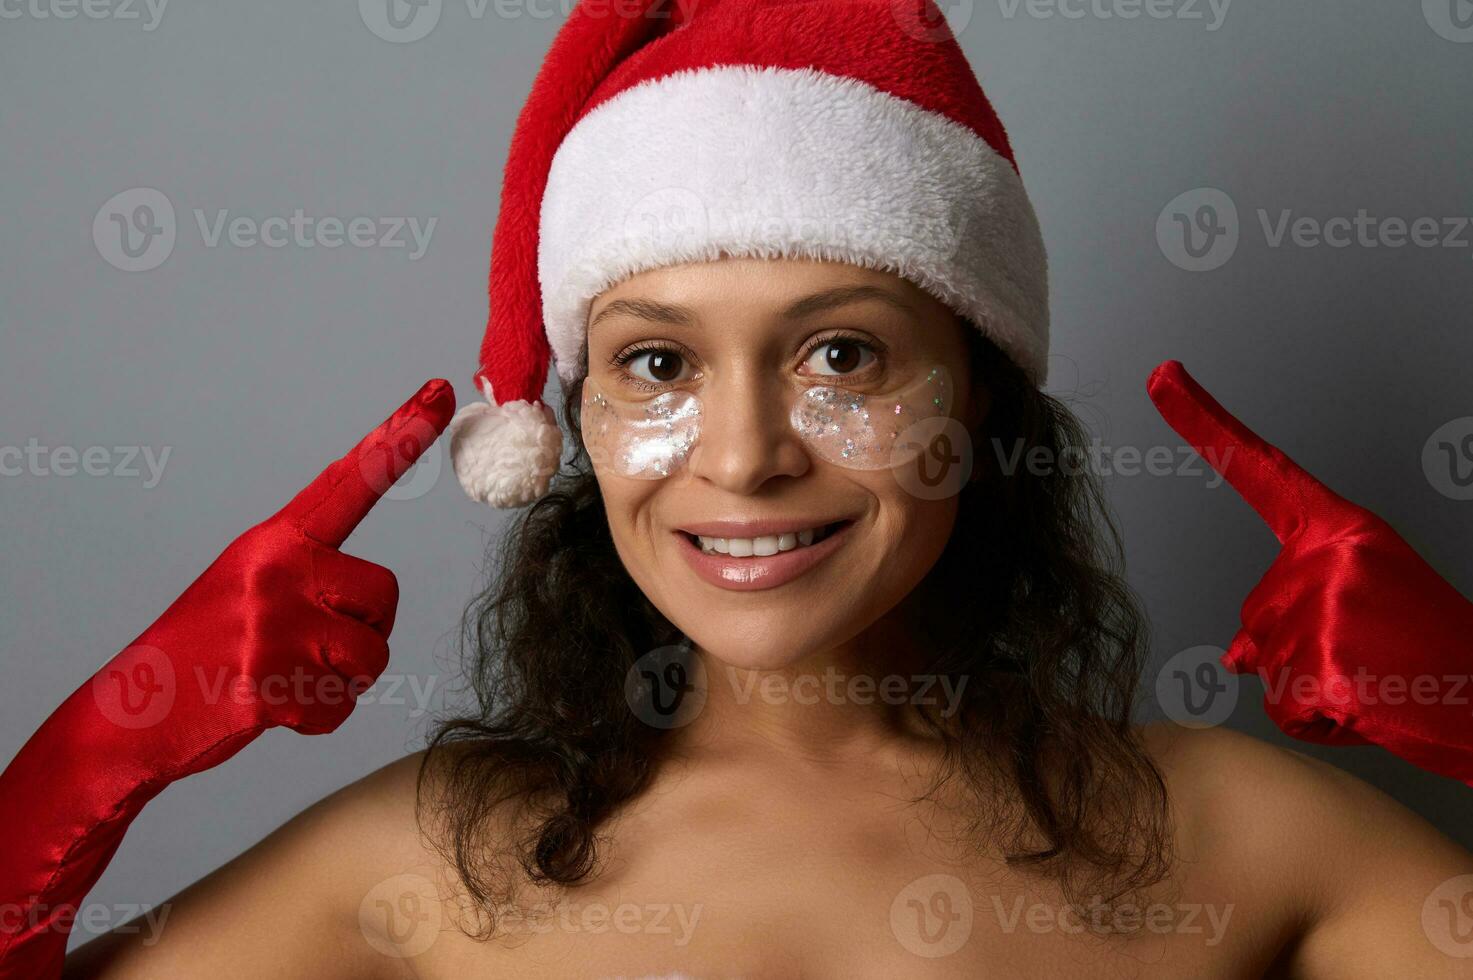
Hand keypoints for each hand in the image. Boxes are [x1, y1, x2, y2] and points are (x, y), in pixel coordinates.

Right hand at [0, 378, 455, 977]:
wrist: (132, 713)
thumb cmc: (204, 648)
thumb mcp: (247, 583)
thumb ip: (308, 570)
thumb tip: (376, 590)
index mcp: (272, 541)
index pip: (349, 480)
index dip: (399, 436)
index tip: (439, 391)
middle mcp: (275, 572)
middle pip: (384, 593)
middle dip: (365, 628)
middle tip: (310, 645)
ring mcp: (271, 628)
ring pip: (372, 653)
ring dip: (343, 678)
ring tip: (287, 675)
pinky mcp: (270, 685)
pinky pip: (341, 705)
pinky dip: (318, 718)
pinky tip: (273, 710)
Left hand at [1147, 360, 1472, 782]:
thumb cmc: (1426, 647)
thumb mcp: (1358, 608)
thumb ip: (1290, 611)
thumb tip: (1233, 657)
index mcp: (1341, 527)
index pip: (1261, 471)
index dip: (1204, 424)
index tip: (1160, 375)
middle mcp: (1327, 555)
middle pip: (1254, 612)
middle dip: (1296, 649)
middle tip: (1371, 653)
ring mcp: (1326, 607)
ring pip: (1265, 665)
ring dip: (1309, 687)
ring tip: (1373, 677)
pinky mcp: (1325, 666)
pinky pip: (1284, 707)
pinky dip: (1318, 722)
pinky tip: (1365, 707)